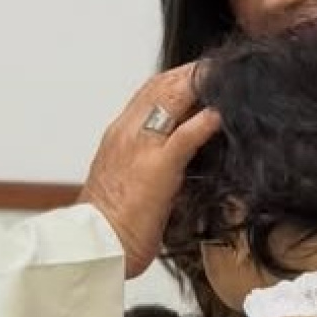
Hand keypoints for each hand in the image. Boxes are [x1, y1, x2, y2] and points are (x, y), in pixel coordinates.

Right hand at [79, 64, 218, 276]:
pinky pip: (183, 136)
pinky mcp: (157, 168)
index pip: (149, 92)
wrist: (91, 248)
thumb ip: (145, 161)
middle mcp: (126, 133)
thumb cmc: (108, 225)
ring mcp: (140, 148)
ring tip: (225, 79)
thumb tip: (175, 158)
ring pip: (170, 99)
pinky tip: (220, 115)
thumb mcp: (124, 181)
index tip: (200, 75)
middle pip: (161, 86)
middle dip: (191, 73)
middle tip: (219, 68)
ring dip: (199, 85)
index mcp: (118, 135)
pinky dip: (203, 123)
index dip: (177, 79)